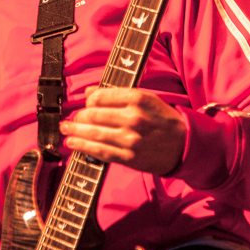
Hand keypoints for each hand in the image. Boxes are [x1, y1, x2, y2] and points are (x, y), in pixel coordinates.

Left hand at [60, 86, 185, 174]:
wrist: (184, 145)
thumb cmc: (162, 119)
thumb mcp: (145, 99)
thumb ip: (117, 94)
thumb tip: (89, 92)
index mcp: (138, 99)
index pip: (101, 96)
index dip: (89, 100)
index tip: (87, 104)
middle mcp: (133, 118)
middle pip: (94, 115)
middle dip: (79, 117)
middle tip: (71, 118)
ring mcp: (131, 139)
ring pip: (94, 134)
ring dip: (74, 131)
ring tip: (65, 129)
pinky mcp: (129, 157)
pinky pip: (100, 151)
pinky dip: (83, 146)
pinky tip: (72, 143)